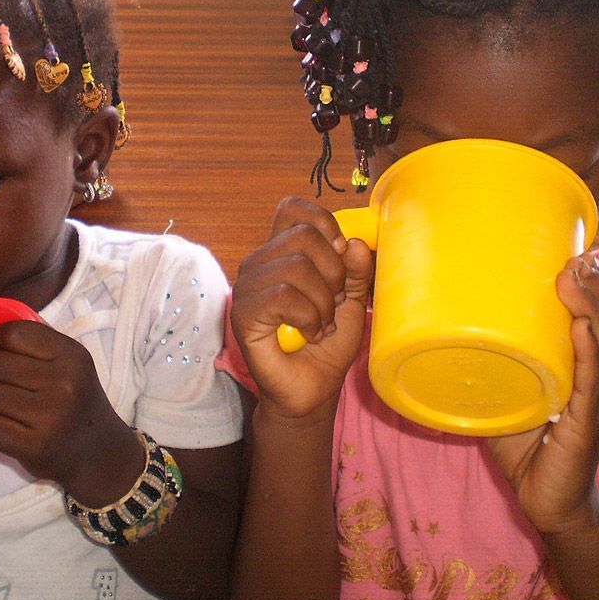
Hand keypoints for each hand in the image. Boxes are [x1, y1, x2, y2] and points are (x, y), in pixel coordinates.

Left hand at [0, 321, 140, 496]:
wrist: (98, 450)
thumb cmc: (75, 400)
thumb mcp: (70, 363)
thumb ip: (37, 342)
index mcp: (72, 355)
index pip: (12, 333)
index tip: (5, 354)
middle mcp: (65, 384)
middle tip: (10, 385)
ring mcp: (50, 417)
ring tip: (8, 406)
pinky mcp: (33, 446)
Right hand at [230, 197, 373, 421]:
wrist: (311, 391)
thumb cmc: (326, 345)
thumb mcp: (352, 300)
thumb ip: (356, 270)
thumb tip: (354, 244)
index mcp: (281, 252)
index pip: (293, 209)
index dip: (324, 224)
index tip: (341, 257)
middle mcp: (259, 263)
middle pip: (303, 234)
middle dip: (333, 272)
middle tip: (334, 303)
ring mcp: (246, 287)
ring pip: (296, 267)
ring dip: (323, 302)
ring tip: (321, 324)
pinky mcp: (243, 314)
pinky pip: (284, 296)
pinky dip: (308, 316)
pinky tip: (309, 333)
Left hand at [487, 254, 598, 535]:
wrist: (546, 503)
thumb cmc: (527, 446)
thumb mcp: (509, 393)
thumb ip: (490, 363)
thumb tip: (445, 325)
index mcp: (586, 369)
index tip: (577, 252)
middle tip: (576, 257)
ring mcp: (598, 401)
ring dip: (595, 306)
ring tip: (575, 278)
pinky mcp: (587, 425)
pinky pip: (593, 382)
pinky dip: (590, 352)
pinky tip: (581, 328)